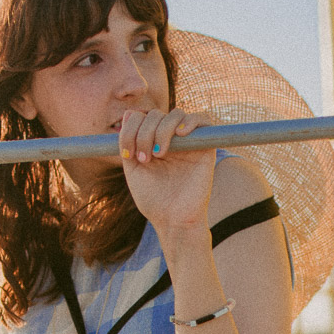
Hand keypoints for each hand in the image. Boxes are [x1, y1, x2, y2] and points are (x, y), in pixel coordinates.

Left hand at [118, 108, 217, 238]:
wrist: (172, 219)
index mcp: (151, 142)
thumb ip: (128, 141)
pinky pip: (203, 120)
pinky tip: (180, 134)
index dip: (131, 129)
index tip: (127, 154)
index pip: (141, 118)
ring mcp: (187, 142)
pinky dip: (190, 121)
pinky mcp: (205, 147)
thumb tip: (128, 113)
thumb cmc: (153, 199)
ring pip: (176, 114)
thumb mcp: (133, 169)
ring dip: (162, 129)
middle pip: (156, 114)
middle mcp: (169, 139)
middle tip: (144, 158)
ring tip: (159, 154)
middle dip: (144, 133)